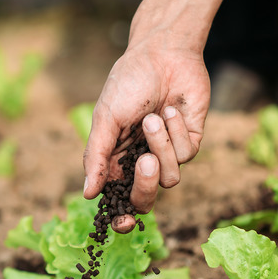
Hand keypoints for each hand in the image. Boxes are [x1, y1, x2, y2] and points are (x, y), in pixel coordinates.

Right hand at [83, 33, 209, 233]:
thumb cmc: (128, 83)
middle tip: (145, 160)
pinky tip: (171, 109)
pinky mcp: (190, 141)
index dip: (121, 217)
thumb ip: (96, 157)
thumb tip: (87, 193)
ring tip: (153, 116)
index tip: (123, 223)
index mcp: (116, 160)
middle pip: (145, 199)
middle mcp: (141, 161)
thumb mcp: (105, 118)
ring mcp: (167, 153)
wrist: (163, 54)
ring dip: (161, 145)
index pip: (118, 200)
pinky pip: (186, 154)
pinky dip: (177, 131)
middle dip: (146, 185)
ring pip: (169, 178)